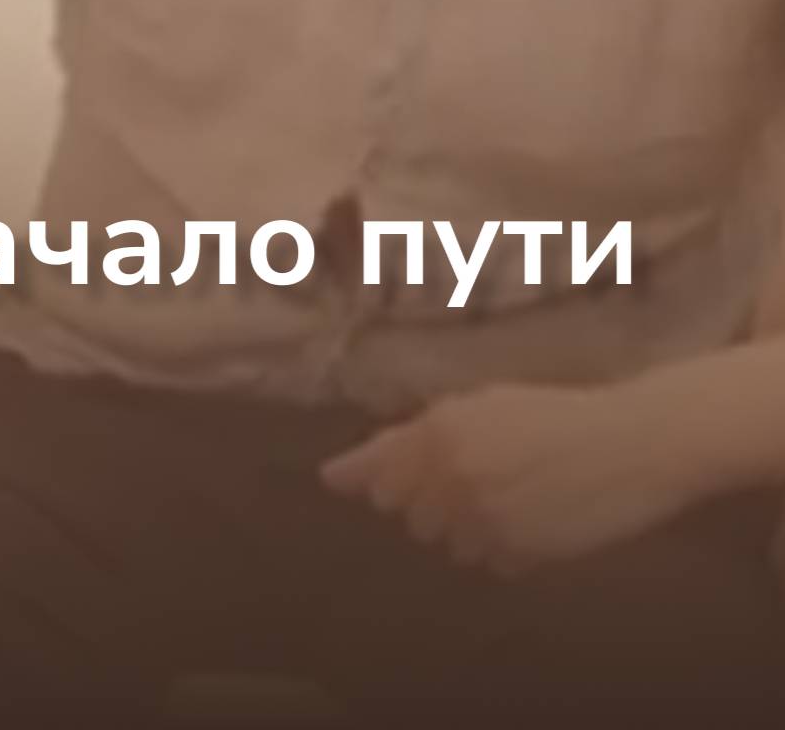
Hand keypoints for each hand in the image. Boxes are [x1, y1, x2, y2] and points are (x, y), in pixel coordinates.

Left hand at [319, 375, 720, 575]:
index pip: (379, 470)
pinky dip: (503, 547)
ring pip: (447, 543)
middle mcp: (452, 474)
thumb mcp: (485, 405)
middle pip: (408, 513)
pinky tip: (534, 517)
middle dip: (429, 499)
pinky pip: (488, 562)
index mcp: (442, 428)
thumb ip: (417, 436)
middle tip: (478, 474)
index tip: (334, 481)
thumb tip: (343, 474)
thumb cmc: (557, 414)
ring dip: (467, 526)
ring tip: (514, 492)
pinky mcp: (514, 550)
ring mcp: (482, 516)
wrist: (633, 441)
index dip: (362, 477)